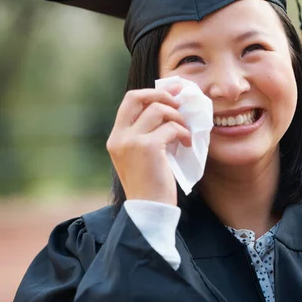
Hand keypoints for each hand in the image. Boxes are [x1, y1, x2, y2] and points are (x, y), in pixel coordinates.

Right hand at [106, 84, 191, 204]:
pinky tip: (186, 144)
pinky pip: (171, 127)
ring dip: (178, 118)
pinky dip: (183, 133)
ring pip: (158, 110)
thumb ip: (146, 134)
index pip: (130, 100)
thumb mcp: (142, 157)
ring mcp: (131, 141)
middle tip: (180, 103)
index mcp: (116, 138)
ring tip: (184, 133)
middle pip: (138, 96)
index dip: (152, 92)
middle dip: (162, 95)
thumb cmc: (151, 185)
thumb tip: (169, 109)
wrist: (149, 210)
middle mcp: (120, 137)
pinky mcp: (147, 147)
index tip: (172, 91)